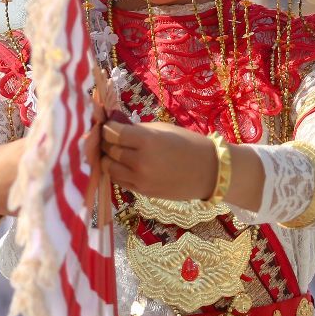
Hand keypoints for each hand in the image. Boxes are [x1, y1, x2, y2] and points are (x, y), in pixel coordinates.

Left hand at [99, 121, 216, 201]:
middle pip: (108, 150)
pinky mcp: (141, 192)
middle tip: (108, 136)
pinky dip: (115, 171)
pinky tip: (121, 164)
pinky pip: (118, 180)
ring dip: (107, 157)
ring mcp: (140, 179)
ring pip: (108, 167)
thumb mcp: (162, 129)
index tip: (108, 124)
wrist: (209, 172)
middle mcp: (140, 162)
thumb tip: (115, 127)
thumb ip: (137, 129)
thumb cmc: (187, 144)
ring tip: (113, 151)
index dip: (106, 127)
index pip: (112, 133)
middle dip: (105, 141)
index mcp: (146, 141)